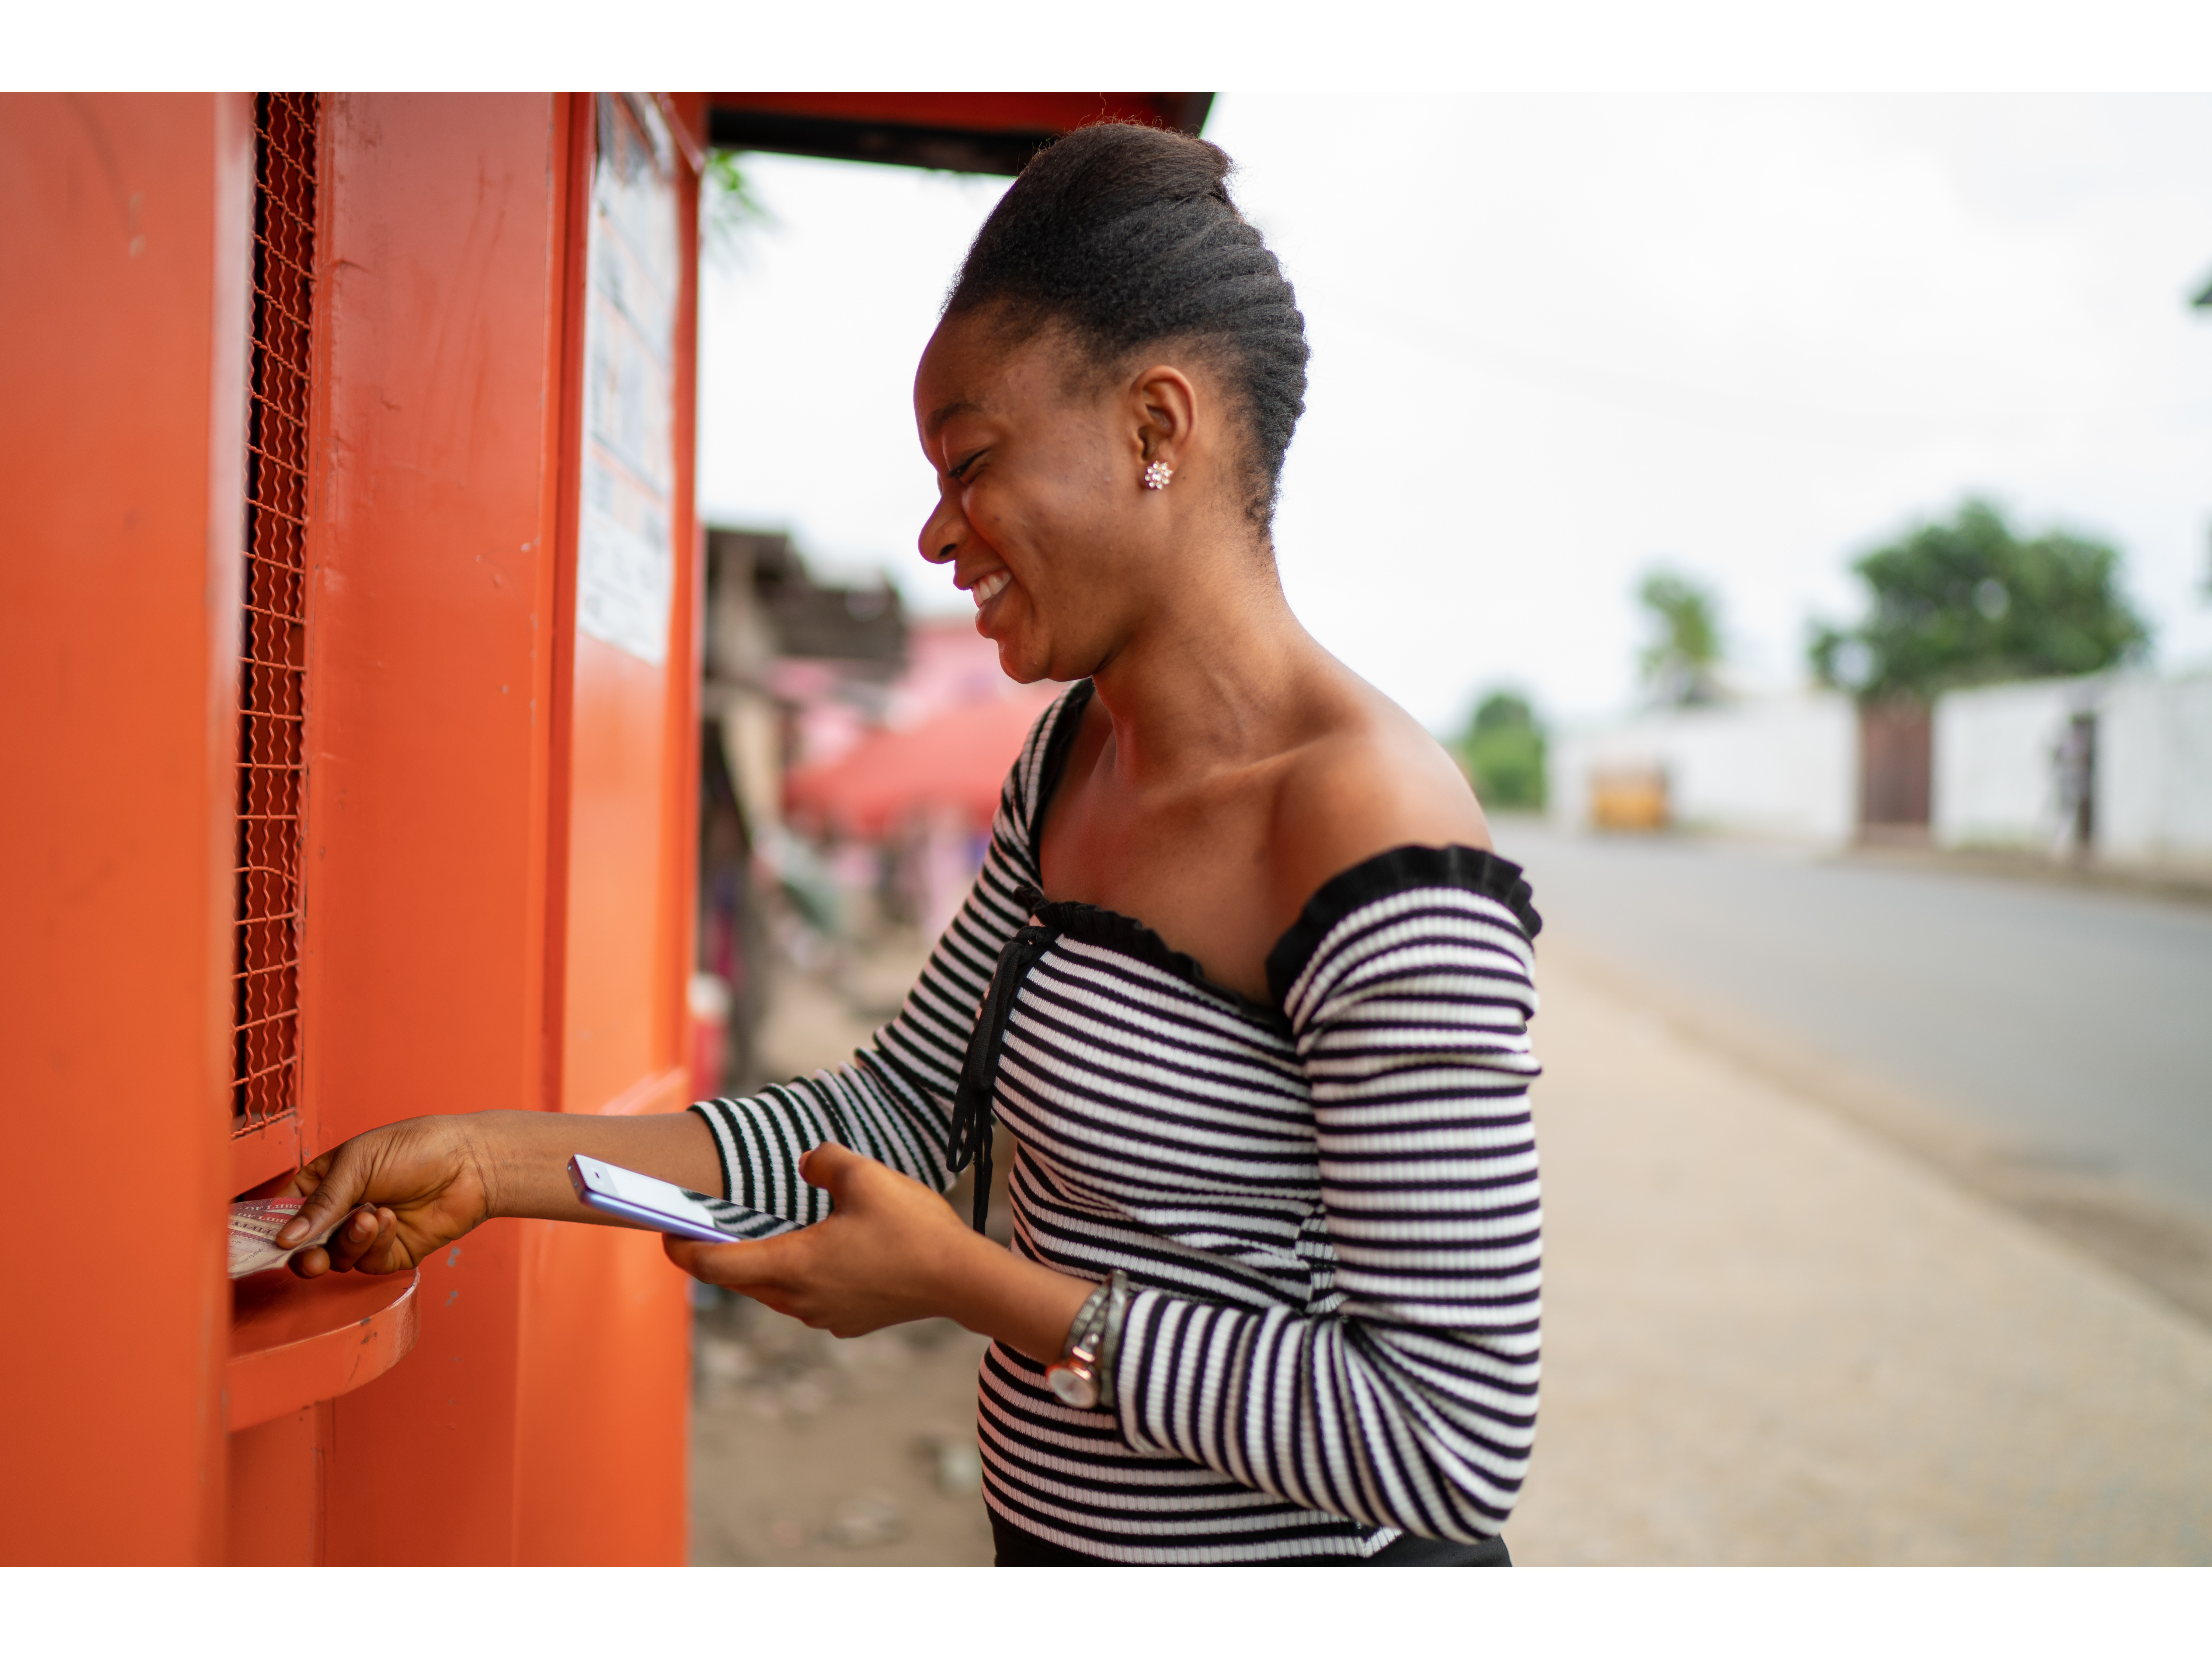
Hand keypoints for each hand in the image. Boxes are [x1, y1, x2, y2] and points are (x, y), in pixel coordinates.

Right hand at [276, 1114, 496, 1277]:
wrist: (469, 1162)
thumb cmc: (415, 1147)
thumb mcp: (358, 1162)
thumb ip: (321, 1201)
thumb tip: (285, 1238)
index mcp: (325, 1182)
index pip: (285, 1212)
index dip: (270, 1229)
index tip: (262, 1242)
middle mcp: (342, 1211)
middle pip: (305, 1247)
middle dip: (305, 1253)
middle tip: (310, 1253)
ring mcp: (366, 1234)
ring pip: (336, 1258)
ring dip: (349, 1241)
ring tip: (371, 1215)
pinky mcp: (391, 1252)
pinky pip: (368, 1263)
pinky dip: (376, 1244)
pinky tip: (391, 1219)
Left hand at [664, 1143, 985, 1337]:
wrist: (961, 1280)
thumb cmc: (912, 1228)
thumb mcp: (864, 1174)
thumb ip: (822, 1161)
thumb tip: (806, 1165)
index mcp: (794, 1265)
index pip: (716, 1265)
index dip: (683, 1249)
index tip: (663, 1234)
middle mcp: (801, 1299)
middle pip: (741, 1281)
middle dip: (716, 1256)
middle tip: (700, 1228)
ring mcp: (825, 1316)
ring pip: (773, 1291)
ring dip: (758, 1266)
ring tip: (756, 1236)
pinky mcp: (848, 1321)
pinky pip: (806, 1298)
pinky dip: (796, 1276)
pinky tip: (816, 1251)